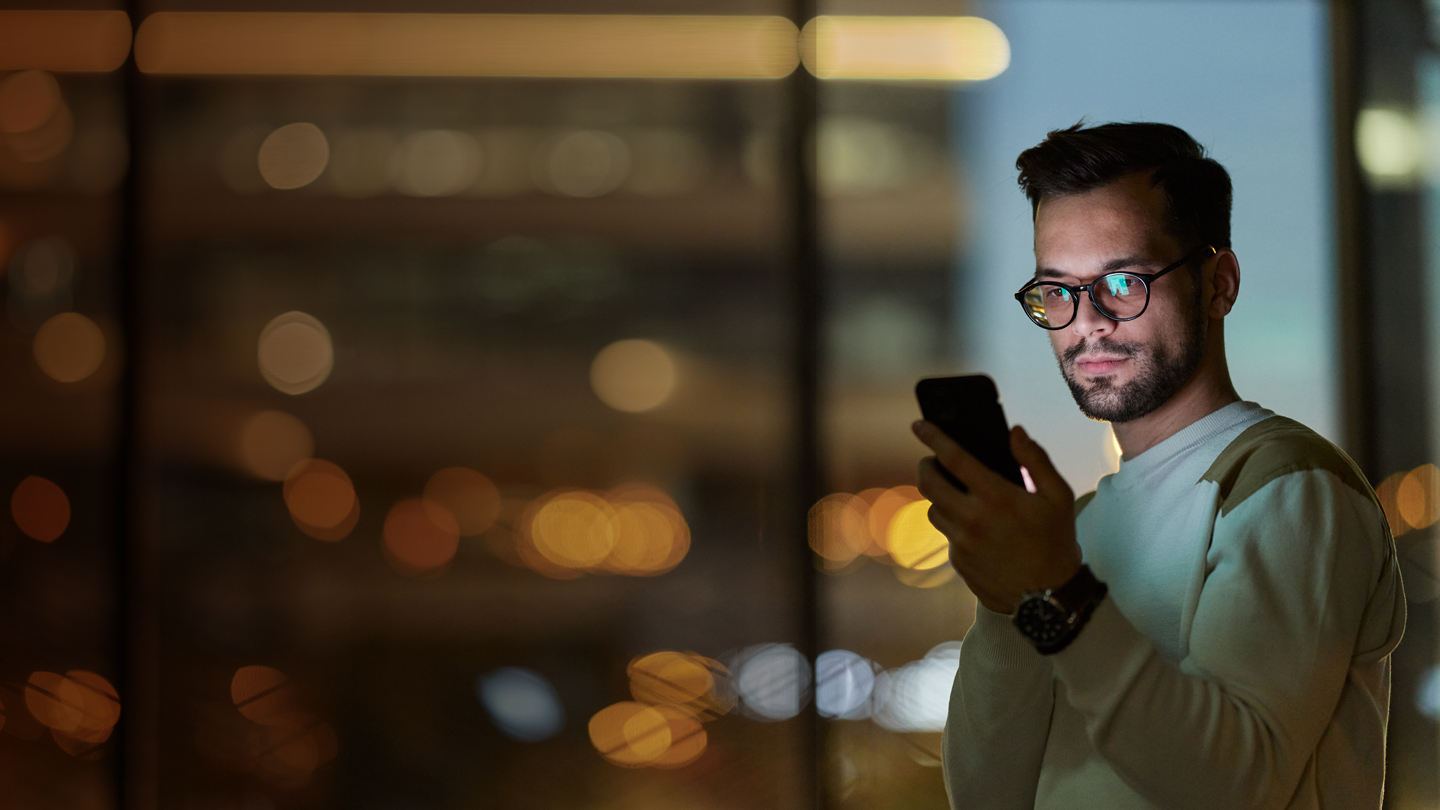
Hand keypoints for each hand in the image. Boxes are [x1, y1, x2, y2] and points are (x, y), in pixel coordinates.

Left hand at [912, 421, 1081, 613]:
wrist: (1049, 596)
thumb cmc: (1056, 541)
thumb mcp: (1058, 496)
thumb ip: (1035, 460)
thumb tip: (1015, 432)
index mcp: (996, 497)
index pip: (952, 458)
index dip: (932, 437)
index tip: (919, 425)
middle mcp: (972, 518)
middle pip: (928, 482)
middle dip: (926, 464)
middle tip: (934, 460)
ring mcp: (961, 542)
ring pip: (932, 508)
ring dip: (939, 496)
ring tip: (957, 493)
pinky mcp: (957, 561)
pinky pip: (946, 533)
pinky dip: (954, 523)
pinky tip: (974, 525)